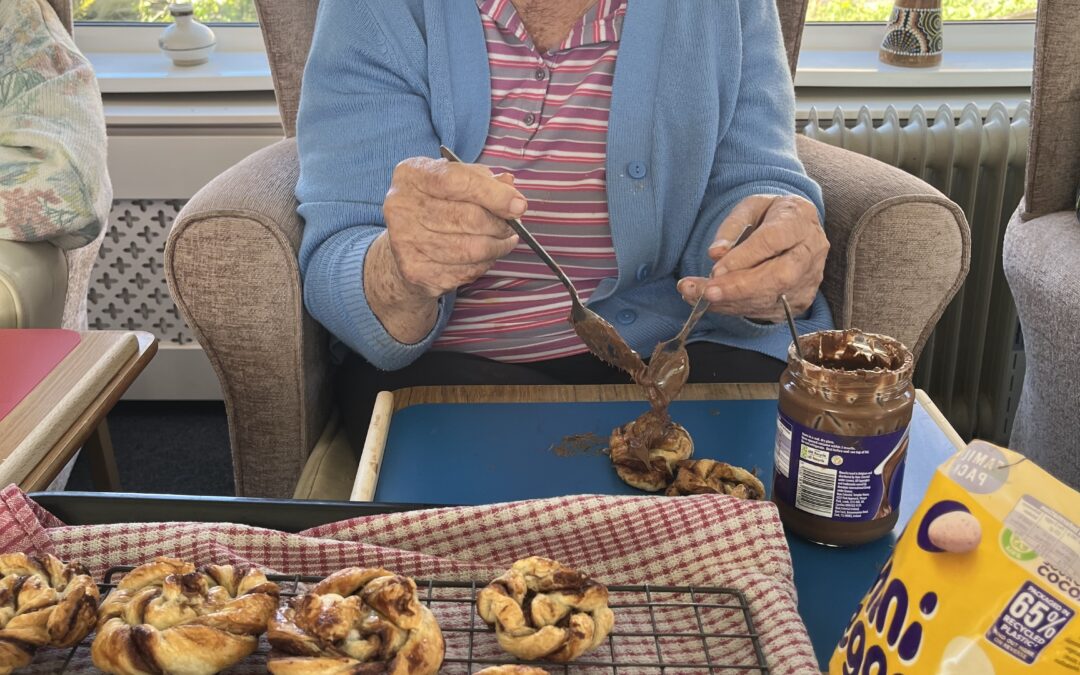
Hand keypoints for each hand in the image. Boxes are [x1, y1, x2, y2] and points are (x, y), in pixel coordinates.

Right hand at [381, 156, 525, 298]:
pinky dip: (482, 265)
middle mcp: (401, 206)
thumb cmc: (438, 206)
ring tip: (502, 241)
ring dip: (496, 247)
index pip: (457, 181)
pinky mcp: (415, 271)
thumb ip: (483, 180)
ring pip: (470, 249)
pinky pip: (465, 270)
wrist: (404, 245)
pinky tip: (482, 257)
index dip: (493, 194)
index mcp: (411, 175)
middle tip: (512, 226)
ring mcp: (405, 241)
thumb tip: (510, 186)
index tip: (519, 205)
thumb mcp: (456, 182)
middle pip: (468, 217)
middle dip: (499, 224)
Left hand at [677, 195, 827, 321]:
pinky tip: (715, 302)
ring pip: (772, 297)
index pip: (772, 241)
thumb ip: (732, 226)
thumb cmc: (771, 215)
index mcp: (799, 220)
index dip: (744, 257)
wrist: (798, 228)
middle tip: (707, 292)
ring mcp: (809, 279)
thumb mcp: (750, 206)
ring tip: (698, 296)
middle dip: (739, 288)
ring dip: (732, 301)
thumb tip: (716, 253)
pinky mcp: (801, 299)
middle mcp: (811, 252)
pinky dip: (737, 308)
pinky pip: (768, 310)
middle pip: (778, 276)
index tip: (716, 269)